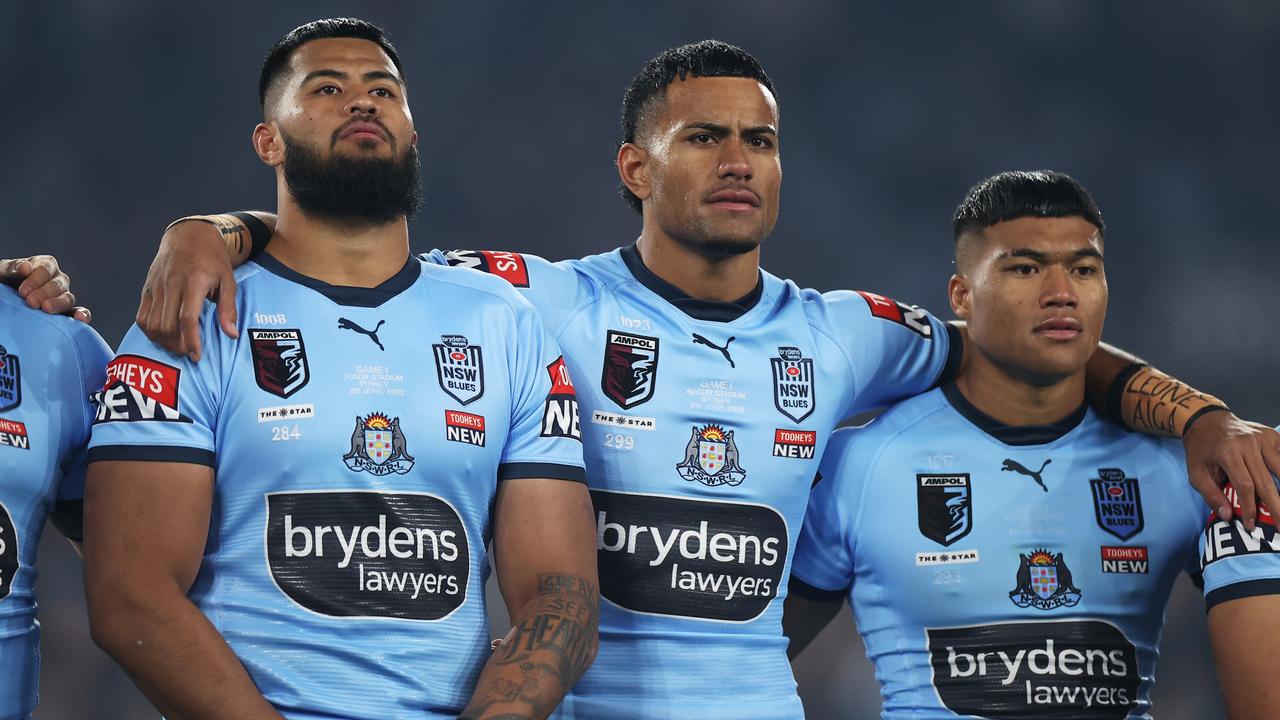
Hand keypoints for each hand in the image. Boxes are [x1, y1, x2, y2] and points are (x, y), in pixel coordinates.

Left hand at [1, 255, 91, 322]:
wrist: (6, 297)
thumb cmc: (6, 281)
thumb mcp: (4, 271)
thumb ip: (12, 267)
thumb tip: (26, 267)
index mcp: (45, 264)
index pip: (46, 269)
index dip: (35, 280)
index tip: (23, 292)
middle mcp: (58, 278)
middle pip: (57, 284)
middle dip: (44, 293)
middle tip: (31, 302)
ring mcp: (63, 295)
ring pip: (68, 298)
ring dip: (58, 304)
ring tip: (47, 309)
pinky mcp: (66, 311)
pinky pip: (77, 312)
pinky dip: (82, 314)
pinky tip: (81, 318)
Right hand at [137, 220, 239, 360]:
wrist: (189, 235)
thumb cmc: (213, 259)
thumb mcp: (228, 280)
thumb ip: (228, 308)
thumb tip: (232, 335)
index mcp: (194, 281)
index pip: (187, 318)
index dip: (191, 340)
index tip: (196, 355)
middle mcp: (171, 284)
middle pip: (167, 325)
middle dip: (177, 345)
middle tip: (189, 353)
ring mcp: (156, 286)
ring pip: (152, 324)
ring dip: (163, 341)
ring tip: (178, 346)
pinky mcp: (147, 288)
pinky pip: (142, 316)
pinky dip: (150, 331)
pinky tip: (163, 336)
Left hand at [1184, 410, 1279, 530]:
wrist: (1208, 420)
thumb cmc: (1201, 450)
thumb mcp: (1195, 472)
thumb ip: (1211, 494)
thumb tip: (1228, 516)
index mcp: (1228, 453)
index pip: (1245, 486)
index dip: (1250, 507)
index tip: (1250, 525)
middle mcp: (1248, 444)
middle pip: (1267, 481)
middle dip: (1276, 507)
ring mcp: (1263, 438)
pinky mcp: (1273, 435)